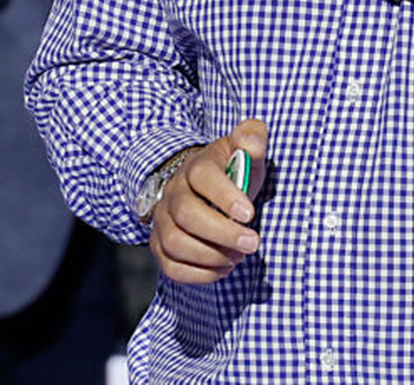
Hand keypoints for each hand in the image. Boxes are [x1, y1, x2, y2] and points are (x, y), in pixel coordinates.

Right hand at [149, 119, 268, 284]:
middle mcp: (174, 192)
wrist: (205, 187)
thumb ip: (252, 138)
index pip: (203, 177)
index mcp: (196, 166)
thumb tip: (252, 142)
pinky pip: (170, 266)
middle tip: (253, 243)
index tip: (249, 214)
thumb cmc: (231, 170)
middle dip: (222, 233)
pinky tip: (223, 267)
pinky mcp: (160, 244)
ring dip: (211, 256)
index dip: (225, 196)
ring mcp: (163, 220)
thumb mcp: (244, 149)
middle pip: (186, 215)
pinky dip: (198, 274)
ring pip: (175, 242)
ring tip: (239, 256)